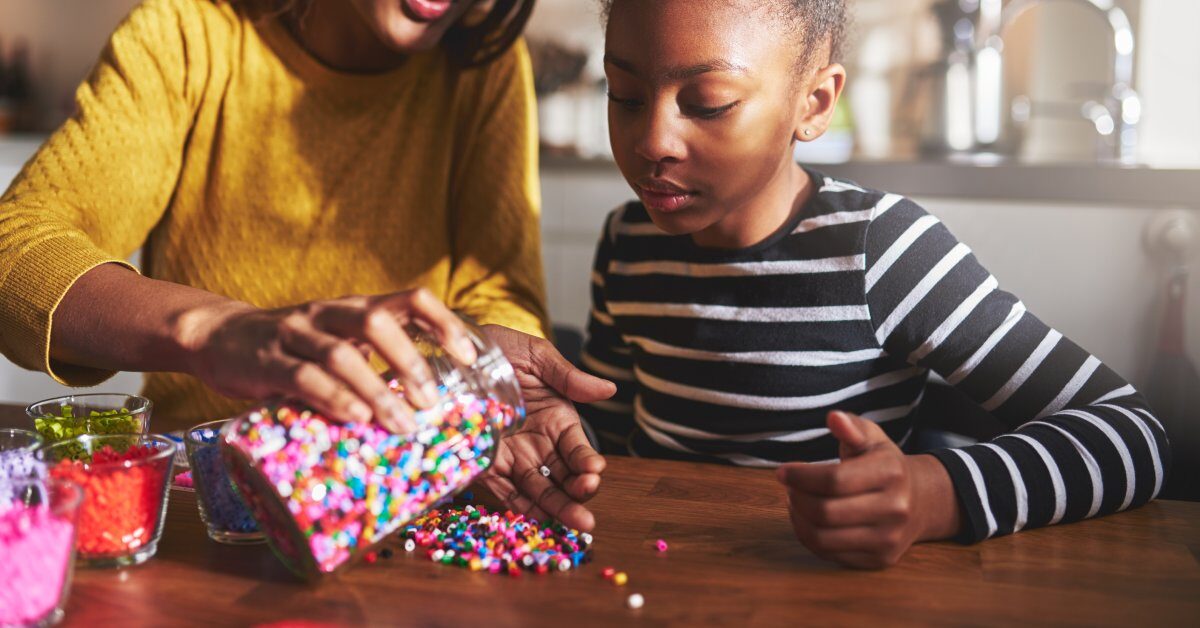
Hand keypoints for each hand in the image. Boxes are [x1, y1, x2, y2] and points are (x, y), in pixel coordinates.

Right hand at [181, 289, 476, 432]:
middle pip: (377, 322)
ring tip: (401, 424)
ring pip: (342, 354)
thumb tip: (428, 404)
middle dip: (410, 362)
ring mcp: (295, 334)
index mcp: (355, 306)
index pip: (410, 298)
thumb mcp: (339, 342)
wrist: (217, 337)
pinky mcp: (265, 362)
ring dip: (377, 391)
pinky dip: (333, 399)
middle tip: (432, 402)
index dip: (443, 323)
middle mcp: (329, 313)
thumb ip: (376, 361)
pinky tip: (356, 419)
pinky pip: (303, 378)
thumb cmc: (294, 349)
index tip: (469, 356)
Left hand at [477, 325, 616, 531]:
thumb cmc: (499, 348)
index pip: (578, 448)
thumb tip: (609, 390)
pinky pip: (505, 490)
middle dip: (576, 494)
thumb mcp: (536, 356)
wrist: (451, 350)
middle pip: (563, 476)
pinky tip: (536, 520)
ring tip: (573, 524)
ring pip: (539, 489)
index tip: (594, 471)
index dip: (587, 462)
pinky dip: (520, 507)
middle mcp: (539, 443)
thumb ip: (568, 377)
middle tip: (586, 512)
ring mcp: (513, 456)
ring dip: (556, 508)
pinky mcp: (485, 464)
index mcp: (558, 418)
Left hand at [776, 411, 959, 568]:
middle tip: (789, 487)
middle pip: (825, 512)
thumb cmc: (884, 464)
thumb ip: (851, 427)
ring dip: (798, 519)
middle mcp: (895, 509)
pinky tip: (807, 519)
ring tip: (795, 502)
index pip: (833, 480)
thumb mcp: (872, 439)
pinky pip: (830, 554)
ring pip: (823, 538)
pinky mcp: (880, 559)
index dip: (800, 476)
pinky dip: (809, 537)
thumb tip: (833, 417)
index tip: (783, 471)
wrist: (920, 501)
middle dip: (797, 498)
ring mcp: (888, 538)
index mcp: (891, 472)